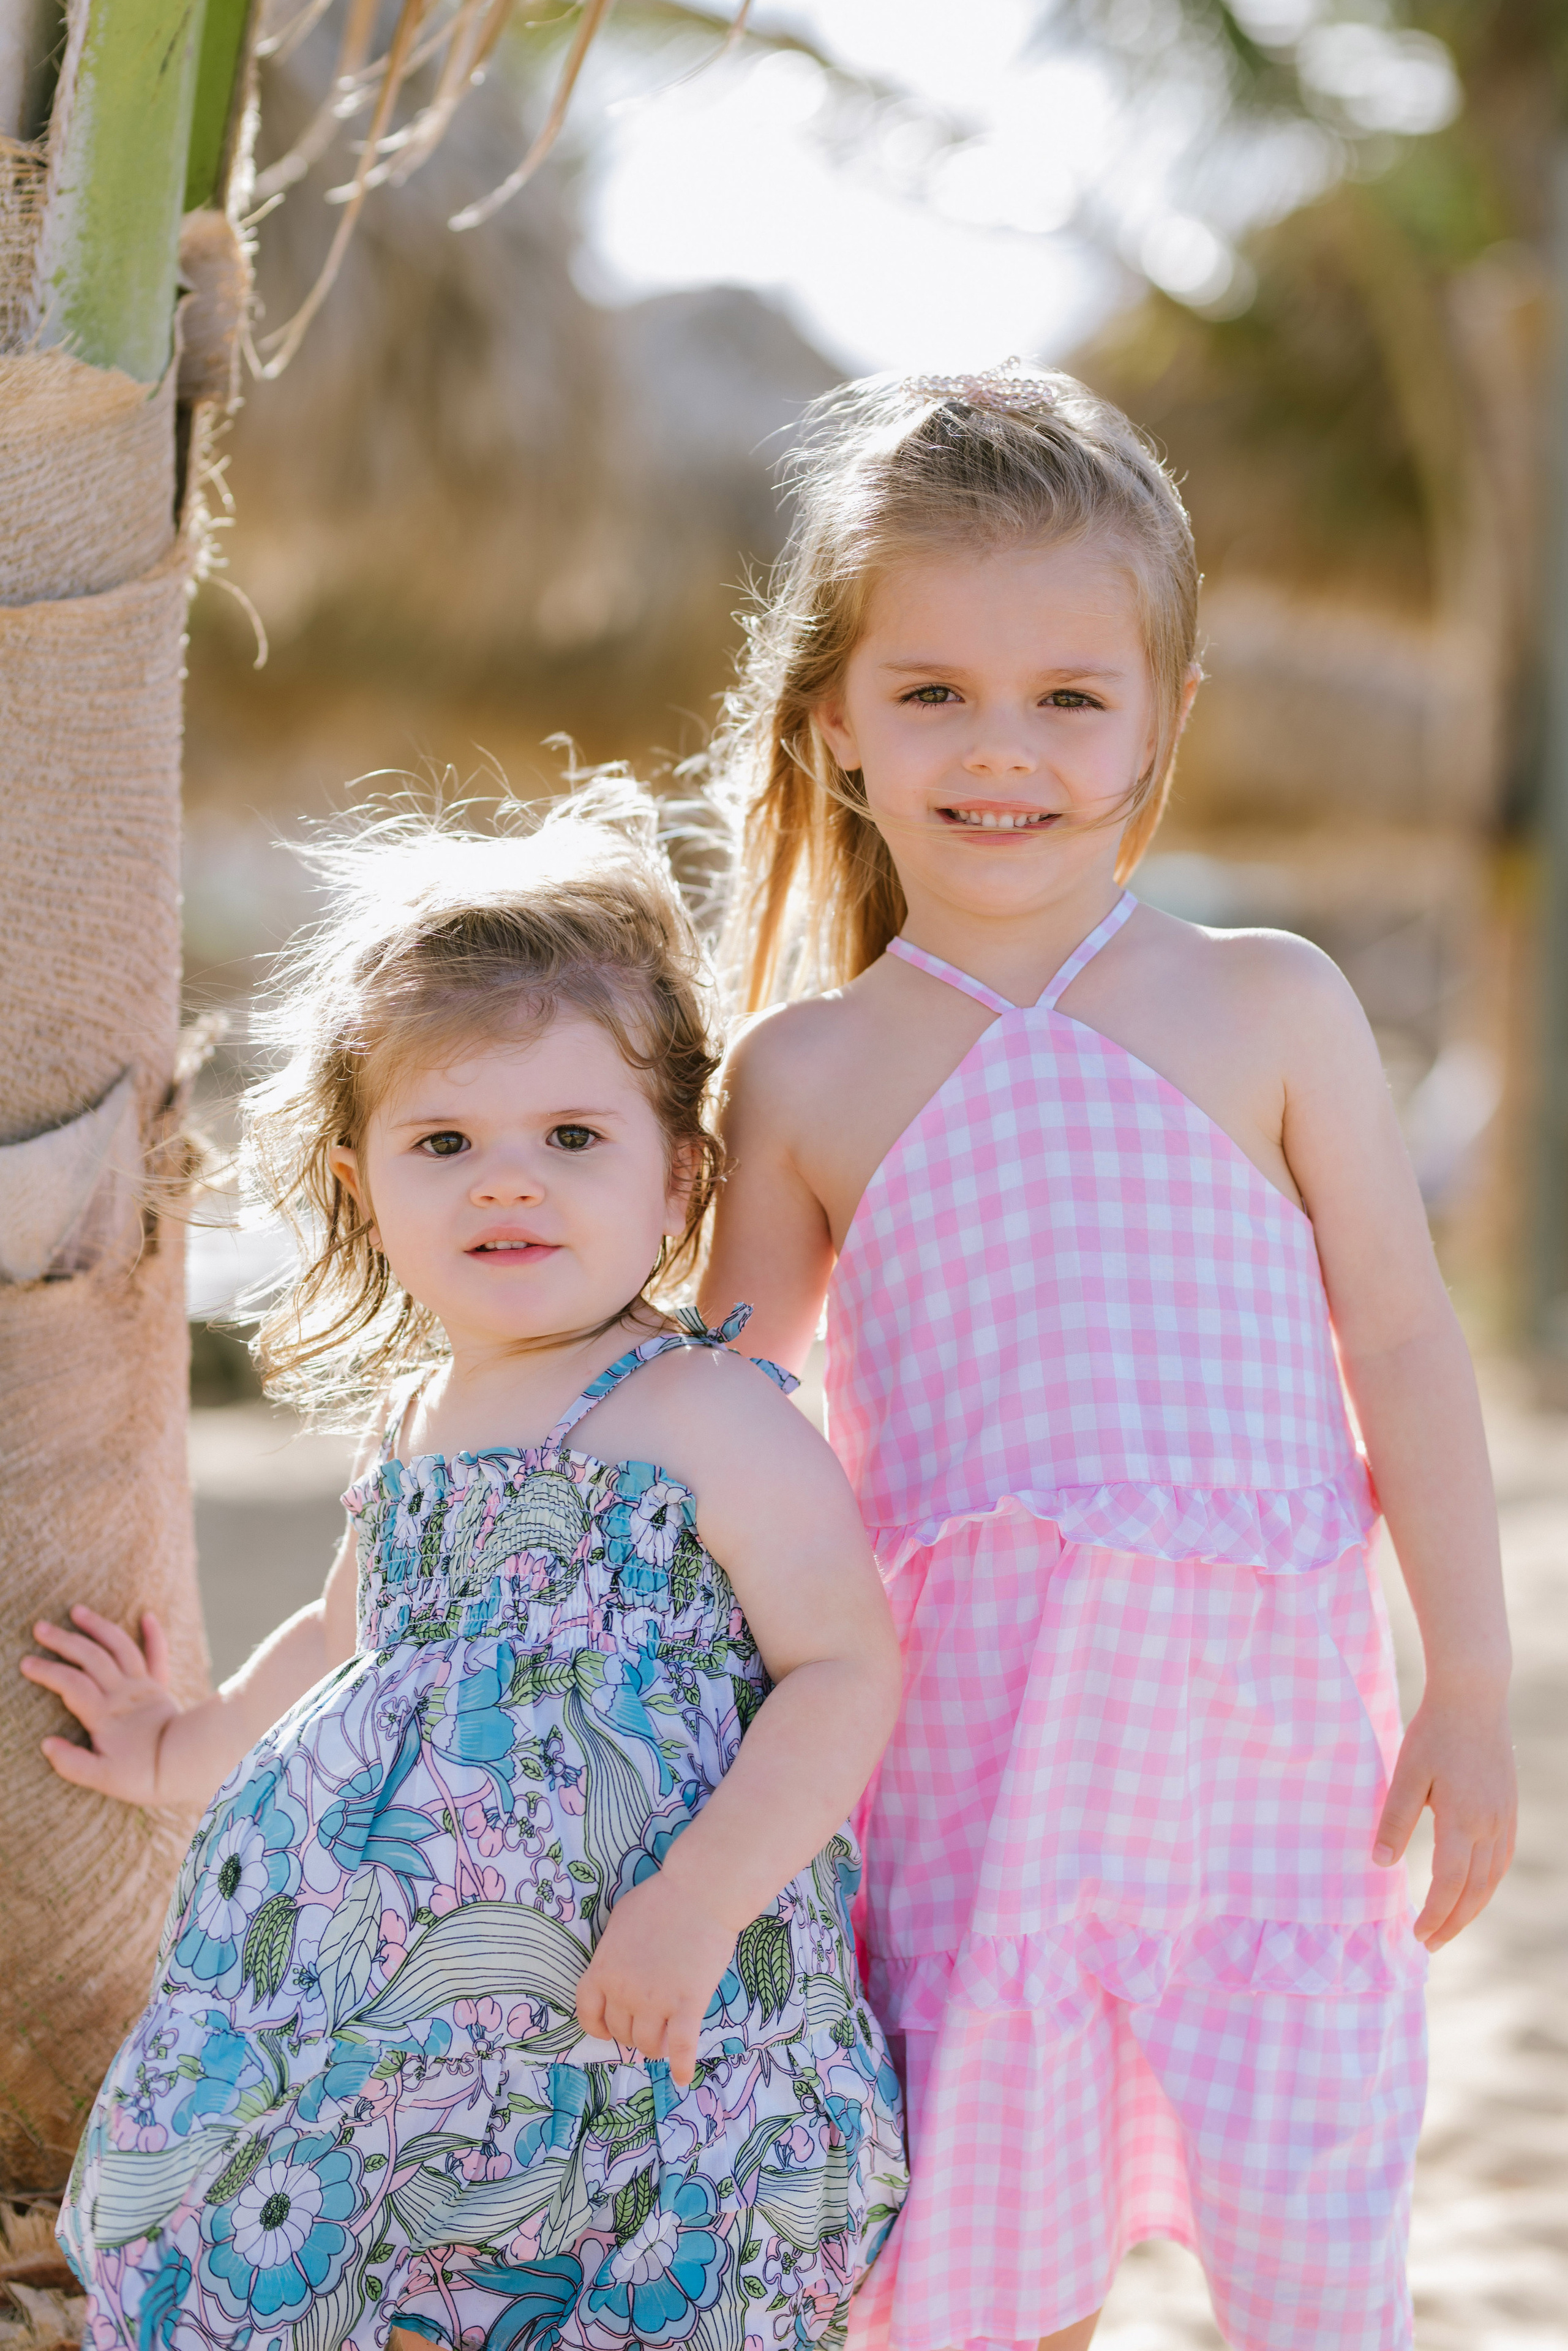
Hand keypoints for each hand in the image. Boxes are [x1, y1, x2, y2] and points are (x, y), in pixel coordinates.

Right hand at [20, 1606, 181, 1805]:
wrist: (186, 1765)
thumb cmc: (143, 1775)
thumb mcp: (102, 1778)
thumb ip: (71, 1762)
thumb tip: (46, 1744)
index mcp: (104, 1714)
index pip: (70, 1684)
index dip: (47, 1671)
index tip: (26, 1662)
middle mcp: (123, 1693)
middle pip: (91, 1658)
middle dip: (64, 1641)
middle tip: (40, 1627)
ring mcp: (142, 1686)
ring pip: (119, 1647)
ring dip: (99, 1627)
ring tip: (78, 1610)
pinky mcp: (159, 1687)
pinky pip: (157, 1656)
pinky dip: (153, 1635)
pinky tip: (147, 1616)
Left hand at [575, 1870, 737, 2087]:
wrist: (700, 1891)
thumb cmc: (660, 1898)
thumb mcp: (620, 1920)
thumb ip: (612, 1951)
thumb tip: (613, 1969)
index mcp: (603, 1969)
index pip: (588, 2013)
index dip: (596, 2026)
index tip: (606, 2030)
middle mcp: (624, 1991)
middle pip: (621, 2030)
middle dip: (631, 2032)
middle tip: (645, 2026)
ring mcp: (656, 2000)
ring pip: (648, 2043)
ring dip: (653, 2047)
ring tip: (663, 2042)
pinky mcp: (688, 2004)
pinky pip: (681, 2045)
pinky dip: (681, 2065)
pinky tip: (682, 2077)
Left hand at [1373, 1689, 1516, 1947]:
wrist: (1473, 1697)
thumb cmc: (1433, 1733)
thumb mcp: (1405, 1774)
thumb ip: (1394, 1820)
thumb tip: (1381, 1865)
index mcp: (1462, 1821)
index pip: (1450, 1885)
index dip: (1434, 1914)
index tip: (1416, 1934)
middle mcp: (1491, 1826)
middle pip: (1476, 1891)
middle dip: (1454, 1922)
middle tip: (1431, 1944)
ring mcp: (1505, 1818)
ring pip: (1493, 1879)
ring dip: (1472, 1908)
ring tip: (1449, 1925)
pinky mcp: (1509, 1808)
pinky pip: (1503, 1859)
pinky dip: (1488, 1884)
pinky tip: (1474, 1889)